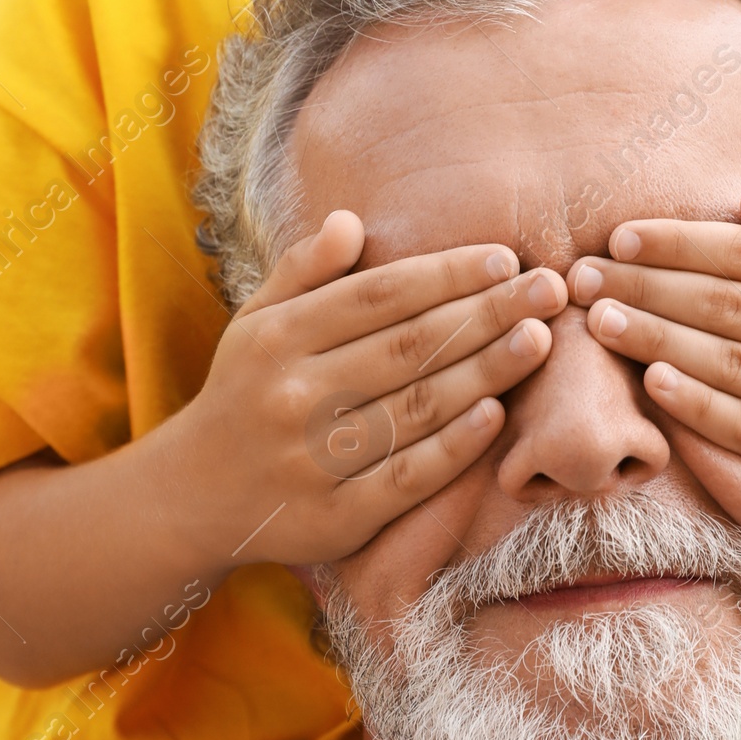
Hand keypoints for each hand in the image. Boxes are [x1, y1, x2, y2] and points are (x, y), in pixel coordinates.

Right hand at [171, 210, 566, 568]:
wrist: (191, 498)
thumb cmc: (244, 393)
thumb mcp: (255, 322)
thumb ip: (303, 271)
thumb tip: (350, 220)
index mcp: (278, 338)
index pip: (377, 295)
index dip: (445, 273)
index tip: (503, 257)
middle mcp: (293, 395)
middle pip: (408, 346)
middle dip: (487, 313)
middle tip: (549, 288)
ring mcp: (312, 461)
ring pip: (415, 409)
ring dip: (486, 371)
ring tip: (541, 339)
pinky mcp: (333, 519)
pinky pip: (406, 478)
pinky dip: (454, 447)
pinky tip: (497, 414)